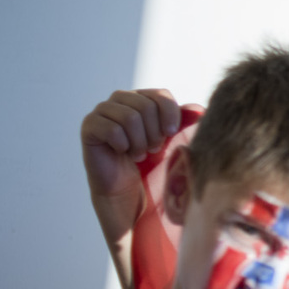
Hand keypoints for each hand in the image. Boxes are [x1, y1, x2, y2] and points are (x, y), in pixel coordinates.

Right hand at [80, 89, 193, 246]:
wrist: (127, 193)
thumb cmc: (152, 166)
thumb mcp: (174, 143)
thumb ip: (186, 123)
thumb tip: (198, 109)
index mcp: (143, 98)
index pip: (161, 95)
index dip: (170, 117)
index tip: (170, 136)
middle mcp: (121, 99)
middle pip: (146, 106)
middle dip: (154, 134)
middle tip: (150, 149)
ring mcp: (103, 111)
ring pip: (129, 117)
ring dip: (138, 142)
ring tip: (137, 154)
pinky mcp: (89, 126)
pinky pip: (112, 129)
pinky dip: (122, 146)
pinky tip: (122, 154)